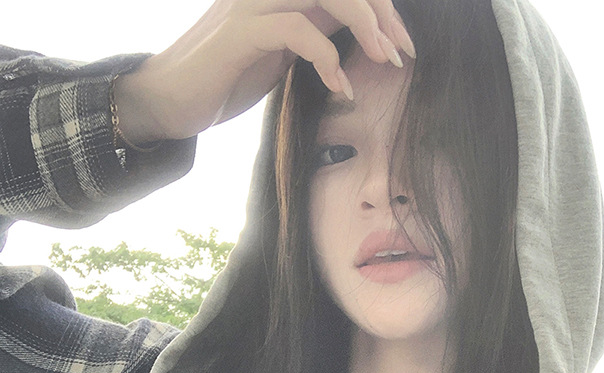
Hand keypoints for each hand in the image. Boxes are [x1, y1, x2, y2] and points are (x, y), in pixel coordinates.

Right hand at [114, 0, 415, 145]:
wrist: (170, 101)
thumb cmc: (226, 78)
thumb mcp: (282, 53)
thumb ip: (314, 32)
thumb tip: (359, 30)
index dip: (379, 8)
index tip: (401, 45)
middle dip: (381, 13)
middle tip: (401, 53)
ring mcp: (252, 4)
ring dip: (365, 26)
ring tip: (383, 61)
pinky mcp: (241, 33)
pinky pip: (298, 31)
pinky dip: (327, 59)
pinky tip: (341, 87)